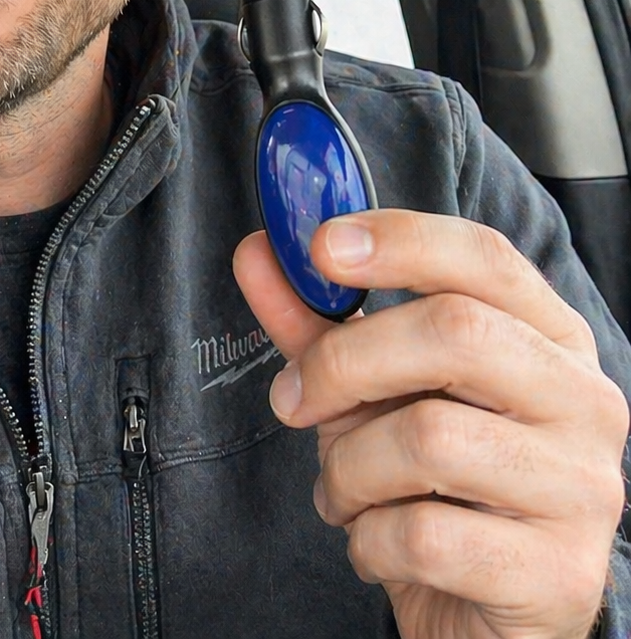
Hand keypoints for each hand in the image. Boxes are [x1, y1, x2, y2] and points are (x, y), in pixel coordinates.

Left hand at [233, 210, 628, 638]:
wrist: (478, 615)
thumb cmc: (426, 481)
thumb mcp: (368, 390)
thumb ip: (317, 321)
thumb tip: (256, 249)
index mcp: (546, 336)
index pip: (483, 255)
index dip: (398, 238)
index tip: (319, 246)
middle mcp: (583, 400)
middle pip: (455, 331)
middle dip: (344, 362)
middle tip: (291, 399)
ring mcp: (584, 488)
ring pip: (430, 438)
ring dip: (349, 468)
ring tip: (343, 491)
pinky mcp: (561, 574)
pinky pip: (426, 535)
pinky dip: (368, 539)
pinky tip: (374, 542)